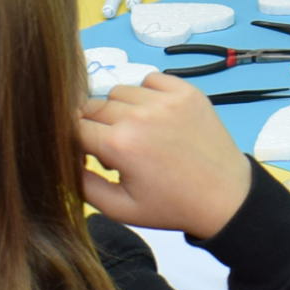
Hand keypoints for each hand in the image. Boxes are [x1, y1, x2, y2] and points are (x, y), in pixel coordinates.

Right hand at [78, 76, 253, 237]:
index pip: (74, 126)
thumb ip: (82, 184)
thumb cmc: (171, 206)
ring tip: (138, 133)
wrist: (226, 198)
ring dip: (121, 109)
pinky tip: (156, 117)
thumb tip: (64, 159)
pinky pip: (150, 79)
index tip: (87, 153)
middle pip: (94, 107)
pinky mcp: (187, 91)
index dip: (75, 141)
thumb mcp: (120, 209)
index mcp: (119, 144)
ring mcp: (166, 99)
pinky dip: (147, 94)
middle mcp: (140, 114)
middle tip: (116, 149)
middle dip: (96, 126)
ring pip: (120, 91)